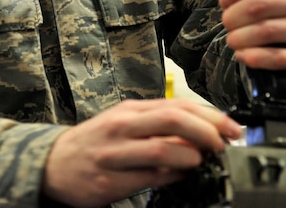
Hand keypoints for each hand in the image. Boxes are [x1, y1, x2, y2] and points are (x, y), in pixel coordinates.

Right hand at [41, 98, 241, 207]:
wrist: (54, 163)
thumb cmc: (96, 141)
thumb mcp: (125, 122)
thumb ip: (158, 123)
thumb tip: (202, 128)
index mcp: (131, 110)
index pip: (178, 105)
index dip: (210, 116)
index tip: (231, 127)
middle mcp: (123, 126)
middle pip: (174, 120)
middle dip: (207, 131)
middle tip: (224, 143)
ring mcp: (115, 153)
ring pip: (164, 149)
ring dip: (191, 156)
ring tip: (200, 160)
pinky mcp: (110, 181)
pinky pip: (150, 178)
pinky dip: (172, 176)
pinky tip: (180, 175)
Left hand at [210, 0, 285, 90]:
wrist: (285, 51)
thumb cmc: (261, 14)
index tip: (224, 1)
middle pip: (259, 5)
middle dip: (233, 17)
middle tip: (226, 24)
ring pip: (267, 31)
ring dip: (240, 38)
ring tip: (232, 40)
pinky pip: (279, 57)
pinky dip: (255, 57)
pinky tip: (243, 55)